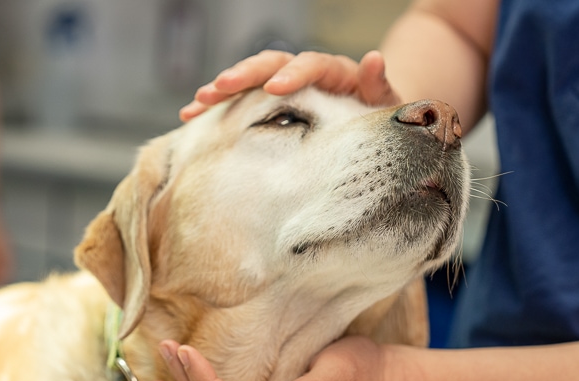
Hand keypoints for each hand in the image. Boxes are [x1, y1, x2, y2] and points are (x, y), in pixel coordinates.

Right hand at [179, 50, 401, 121]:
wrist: (371, 124)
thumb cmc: (379, 118)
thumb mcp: (386, 105)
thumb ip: (379, 85)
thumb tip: (374, 57)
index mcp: (337, 71)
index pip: (313, 64)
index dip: (294, 74)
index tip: (275, 88)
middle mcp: (306, 72)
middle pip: (271, 63)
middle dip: (243, 75)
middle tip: (218, 88)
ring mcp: (286, 85)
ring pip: (250, 79)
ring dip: (221, 90)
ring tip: (195, 105)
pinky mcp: (272, 101)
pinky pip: (242, 98)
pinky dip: (219, 106)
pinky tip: (192, 115)